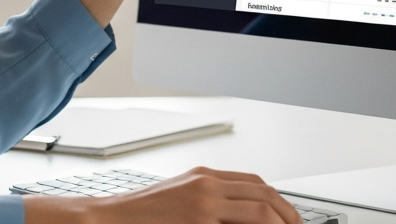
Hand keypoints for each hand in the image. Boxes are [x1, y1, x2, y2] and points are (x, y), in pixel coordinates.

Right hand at [24, 167, 300, 223]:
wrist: (106, 218)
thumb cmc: (137, 215)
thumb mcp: (178, 199)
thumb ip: (207, 202)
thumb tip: (237, 214)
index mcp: (202, 176)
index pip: (255, 183)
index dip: (278, 200)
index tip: (289, 217)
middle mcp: (206, 184)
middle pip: (263, 193)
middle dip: (288, 213)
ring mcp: (202, 203)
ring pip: (259, 208)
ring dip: (280, 222)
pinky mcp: (196, 220)